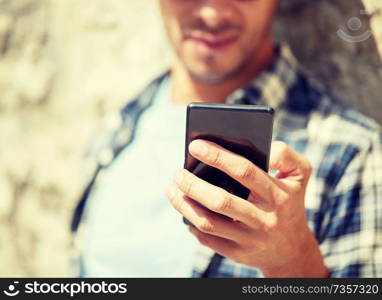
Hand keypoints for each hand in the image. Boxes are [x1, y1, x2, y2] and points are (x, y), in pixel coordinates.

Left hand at [166, 139, 327, 276]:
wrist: (292, 249)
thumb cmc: (291, 202)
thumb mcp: (301, 175)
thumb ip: (287, 155)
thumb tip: (265, 148)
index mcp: (278, 194)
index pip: (244, 171)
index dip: (218, 156)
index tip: (195, 145)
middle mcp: (264, 219)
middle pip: (221, 200)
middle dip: (193, 184)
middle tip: (177, 172)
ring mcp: (250, 239)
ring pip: (209, 223)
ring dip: (184, 205)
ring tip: (171, 189)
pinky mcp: (238, 254)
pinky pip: (208, 240)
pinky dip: (192, 224)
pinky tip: (185, 212)